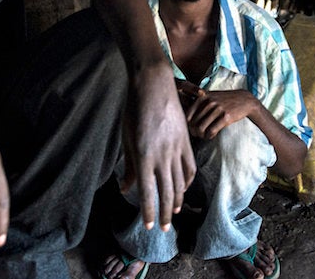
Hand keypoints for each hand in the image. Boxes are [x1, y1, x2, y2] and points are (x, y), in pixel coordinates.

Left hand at [120, 64, 195, 231]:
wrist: (153, 85)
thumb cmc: (133, 110)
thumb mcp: (126, 138)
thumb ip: (129, 166)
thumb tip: (126, 189)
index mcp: (144, 156)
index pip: (147, 192)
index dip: (148, 211)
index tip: (148, 226)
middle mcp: (162, 155)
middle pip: (167, 192)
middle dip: (164, 213)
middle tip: (163, 228)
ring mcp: (177, 148)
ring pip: (180, 182)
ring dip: (177, 200)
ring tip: (174, 212)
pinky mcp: (185, 141)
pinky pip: (189, 167)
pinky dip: (187, 181)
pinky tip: (183, 189)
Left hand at [179, 85, 256, 139]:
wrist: (243, 100)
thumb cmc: (223, 100)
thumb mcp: (209, 96)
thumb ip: (196, 103)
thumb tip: (181, 117)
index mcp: (201, 97)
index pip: (187, 116)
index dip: (187, 126)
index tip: (192, 129)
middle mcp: (208, 102)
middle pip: (193, 123)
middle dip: (194, 132)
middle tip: (198, 135)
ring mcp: (217, 109)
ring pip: (201, 128)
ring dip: (202, 136)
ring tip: (205, 136)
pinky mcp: (226, 117)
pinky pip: (211, 131)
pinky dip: (209, 136)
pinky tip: (212, 136)